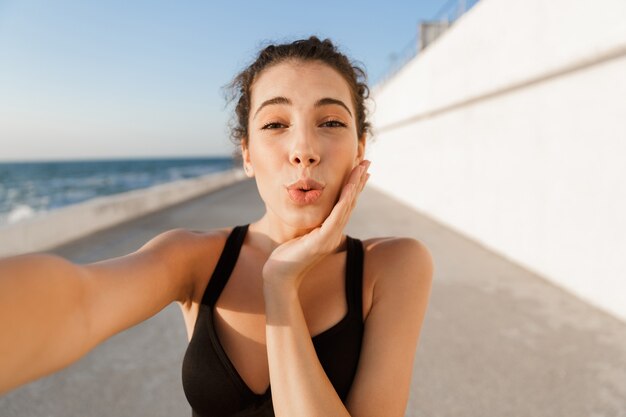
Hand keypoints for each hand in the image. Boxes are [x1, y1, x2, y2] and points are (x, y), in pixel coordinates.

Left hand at [262, 160, 370, 289]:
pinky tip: (349, 188)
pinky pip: (336, 216)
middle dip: (359, 181)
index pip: (345, 205)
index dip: (354, 187)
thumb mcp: (302, 235)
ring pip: (347, 206)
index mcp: (331, 231)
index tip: (360, 171)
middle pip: (350, 202)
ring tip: (361, 169)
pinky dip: (344, 200)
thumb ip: (311, 224)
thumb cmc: (287, 256)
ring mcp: (330, 237)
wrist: (280, 275)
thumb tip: (313, 213)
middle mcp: (334, 233)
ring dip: (355, 186)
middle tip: (367, 163)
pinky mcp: (322, 240)